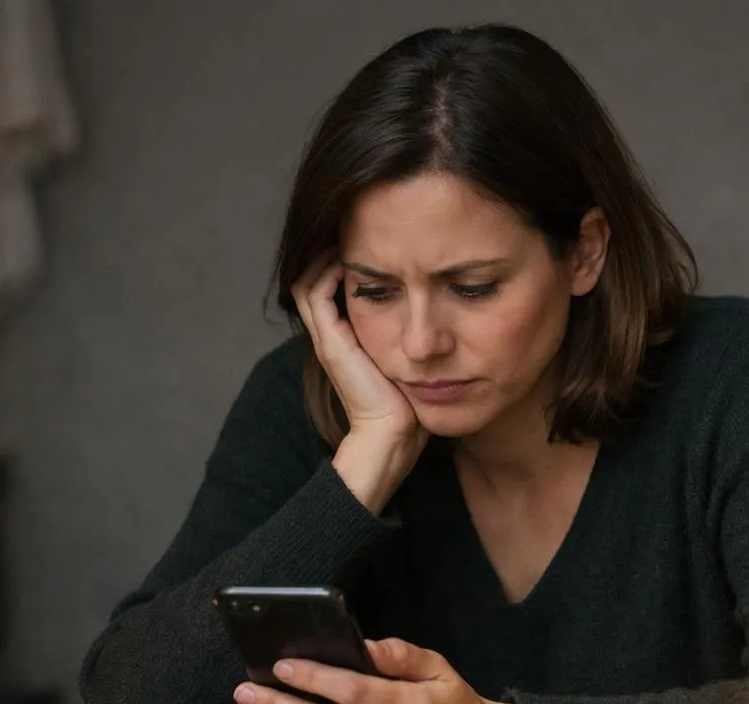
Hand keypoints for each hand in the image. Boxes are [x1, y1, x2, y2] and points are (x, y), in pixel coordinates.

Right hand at [291, 253, 426, 512]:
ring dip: (325, 253)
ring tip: (348, 230)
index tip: (371, 238)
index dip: (343, 260)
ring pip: (307, 280)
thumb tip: (440, 316)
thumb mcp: (411, 361)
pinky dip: (327, 269)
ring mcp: (327, 337)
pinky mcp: (331, 342)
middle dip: (331, 249)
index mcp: (347, 338)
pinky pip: (315, 292)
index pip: (330, 287)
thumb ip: (413, 338)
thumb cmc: (410, 404)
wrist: (394, 434)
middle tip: (354, 224)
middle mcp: (332, 335)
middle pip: (313, 278)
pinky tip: (350, 253)